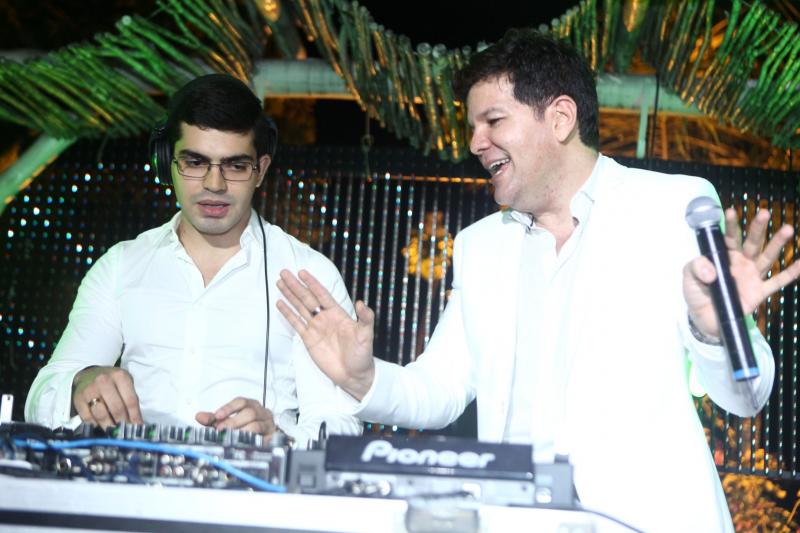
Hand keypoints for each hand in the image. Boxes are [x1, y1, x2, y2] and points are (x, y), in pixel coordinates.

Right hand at [72, 366, 142, 427]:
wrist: (88, 375)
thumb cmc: (111, 382)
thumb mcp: (124, 385)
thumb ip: (130, 401)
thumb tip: (136, 423)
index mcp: (120, 376)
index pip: (131, 401)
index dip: (135, 417)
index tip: (137, 427)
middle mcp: (104, 381)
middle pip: (117, 409)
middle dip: (123, 423)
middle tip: (125, 433)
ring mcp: (90, 390)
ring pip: (102, 414)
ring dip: (109, 426)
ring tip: (114, 433)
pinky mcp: (78, 399)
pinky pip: (88, 418)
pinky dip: (95, 425)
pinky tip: (101, 427)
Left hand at [195, 397, 275, 436]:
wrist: (265, 437)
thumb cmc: (246, 426)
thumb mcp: (228, 421)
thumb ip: (214, 419)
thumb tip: (199, 416)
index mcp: (251, 405)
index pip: (241, 402)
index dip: (228, 408)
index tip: (217, 415)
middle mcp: (261, 412)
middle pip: (249, 412)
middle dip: (233, 421)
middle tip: (220, 429)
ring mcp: (268, 424)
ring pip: (256, 425)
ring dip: (241, 431)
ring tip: (230, 437)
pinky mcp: (272, 437)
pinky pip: (263, 438)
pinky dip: (252, 441)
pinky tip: (244, 443)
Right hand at [276, 269, 375, 399]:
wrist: (354, 375)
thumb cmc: (362, 354)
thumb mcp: (366, 335)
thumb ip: (365, 318)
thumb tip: (361, 303)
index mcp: (338, 313)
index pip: (322, 294)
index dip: (312, 283)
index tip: (302, 272)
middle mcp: (325, 318)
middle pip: (307, 298)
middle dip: (296, 286)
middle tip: (284, 272)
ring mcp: (315, 328)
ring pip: (300, 307)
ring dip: (290, 295)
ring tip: (280, 283)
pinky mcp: (308, 339)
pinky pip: (296, 323)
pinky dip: (288, 313)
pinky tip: (280, 303)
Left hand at [684, 207, 799, 336]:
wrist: (704, 318)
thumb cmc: (697, 293)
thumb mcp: (689, 277)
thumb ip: (697, 268)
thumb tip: (712, 272)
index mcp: (724, 256)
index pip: (728, 238)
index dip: (729, 225)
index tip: (730, 211)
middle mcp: (740, 262)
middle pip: (751, 243)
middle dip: (757, 228)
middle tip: (764, 213)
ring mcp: (752, 276)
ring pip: (767, 257)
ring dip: (777, 243)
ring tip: (788, 229)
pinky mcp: (759, 292)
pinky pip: (777, 282)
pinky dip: (791, 274)